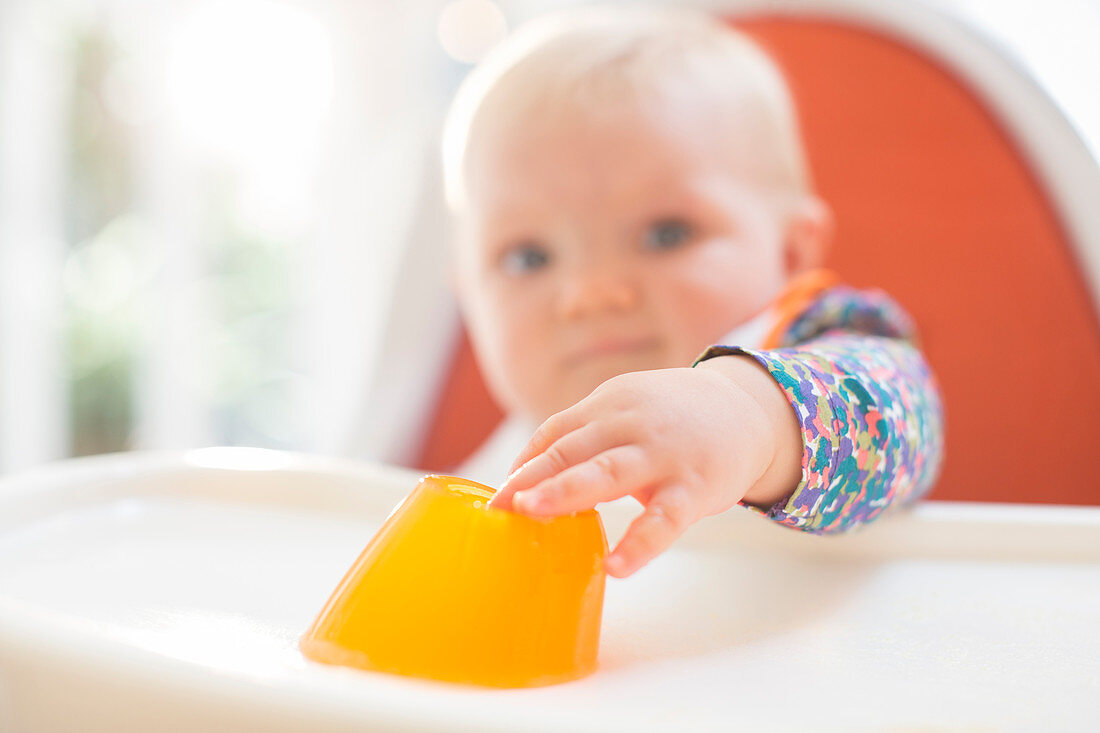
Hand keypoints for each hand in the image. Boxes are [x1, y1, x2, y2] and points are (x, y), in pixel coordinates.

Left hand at [489, 356, 802, 577]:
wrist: (747, 410)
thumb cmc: (671, 419)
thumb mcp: (626, 412)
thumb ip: (583, 438)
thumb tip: (525, 477)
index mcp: (609, 406)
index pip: (556, 433)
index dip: (524, 464)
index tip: (495, 498)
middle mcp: (631, 424)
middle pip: (573, 448)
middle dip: (533, 476)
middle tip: (500, 505)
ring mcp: (662, 455)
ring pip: (609, 473)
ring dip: (567, 491)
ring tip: (533, 513)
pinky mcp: (694, 488)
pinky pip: (663, 521)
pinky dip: (639, 544)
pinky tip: (615, 567)